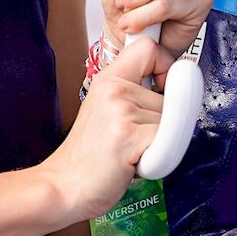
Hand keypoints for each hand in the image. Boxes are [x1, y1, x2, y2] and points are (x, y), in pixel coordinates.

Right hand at [40, 37, 172, 220]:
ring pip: (173, 119)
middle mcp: (114, 89)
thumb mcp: (105, 110)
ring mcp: (122, 111)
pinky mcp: (130, 135)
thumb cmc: (88, 156)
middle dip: (163, 120)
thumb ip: (132, 93)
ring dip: (160, 141)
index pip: (149, 48)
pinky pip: (170, 139)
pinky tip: (134, 163)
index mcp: (108, 79)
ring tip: (132, 151)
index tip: (160, 87)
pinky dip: (160, 157)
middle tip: (135, 139)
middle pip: (171, 93)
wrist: (63, 187)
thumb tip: (172, 85)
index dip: (165, 65)